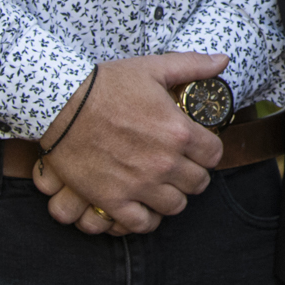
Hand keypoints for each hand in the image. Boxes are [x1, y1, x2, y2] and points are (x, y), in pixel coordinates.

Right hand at [29, 54, 227, 234]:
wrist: (61, 105)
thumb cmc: (107, 85)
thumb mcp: (154, 67)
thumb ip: (193, 66)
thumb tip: (223, 60)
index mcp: (178, 132)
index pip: (214, 155)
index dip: (209, 151)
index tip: (199, 148)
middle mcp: (163, 163)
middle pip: (198, 183)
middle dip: (194, 174)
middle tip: (182, 166)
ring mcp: (138, 184)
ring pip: (174, 206)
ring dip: (173, 196)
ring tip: (164, 185)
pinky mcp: (111, 200)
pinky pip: (141, 224)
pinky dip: (146, 219)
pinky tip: (144, 205)